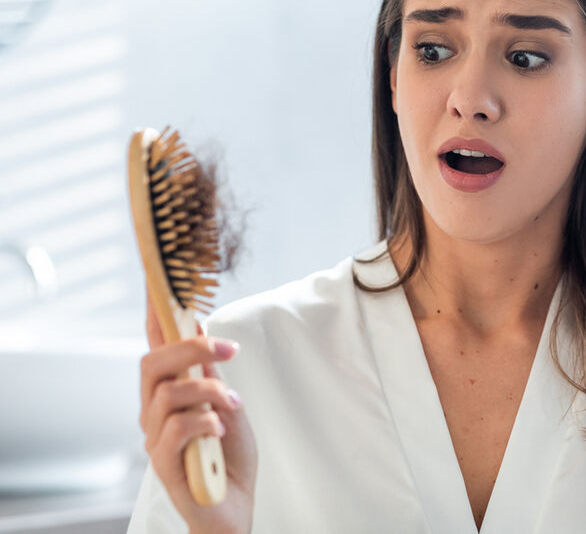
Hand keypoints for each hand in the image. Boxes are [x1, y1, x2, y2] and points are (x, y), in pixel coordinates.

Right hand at [141, 287, 257, 532]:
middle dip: (192, 349)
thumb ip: (209, 371)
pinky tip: (221, 430)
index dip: (154, 311)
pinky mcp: (162, 464)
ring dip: (210, 393)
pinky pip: (179, 427)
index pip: (154, 344)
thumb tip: (199, 327)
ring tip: (234, 407)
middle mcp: (152, 411)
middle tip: (230, 349)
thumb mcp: (226, 402)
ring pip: (168, 393)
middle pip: (153, 362)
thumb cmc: (228, 455)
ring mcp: (154, 438)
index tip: (161, 276)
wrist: (234, 506)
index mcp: (167, 391)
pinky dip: (208, 422)